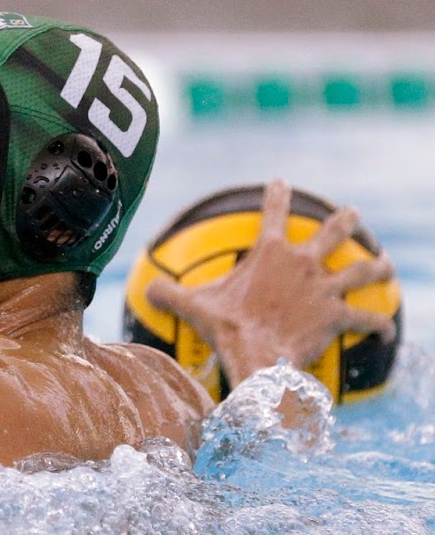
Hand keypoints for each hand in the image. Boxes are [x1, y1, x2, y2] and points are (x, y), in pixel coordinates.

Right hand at [146, 179, 395, 387]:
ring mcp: (325, 288)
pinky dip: (380, 326)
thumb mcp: (193, 306)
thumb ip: (170, 294)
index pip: (273, 212)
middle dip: (345, 220)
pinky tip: (388, 333)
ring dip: (376, 267)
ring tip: (385, 264)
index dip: (277, 194)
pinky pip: (368, 318)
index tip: (280, 181)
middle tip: (351, 213)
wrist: (256, 353)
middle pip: (335, 231)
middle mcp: (303, 263)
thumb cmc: (226, 327)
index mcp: (270, 252)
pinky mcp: (338, 316)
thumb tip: (147, 291)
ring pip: (362, 270)